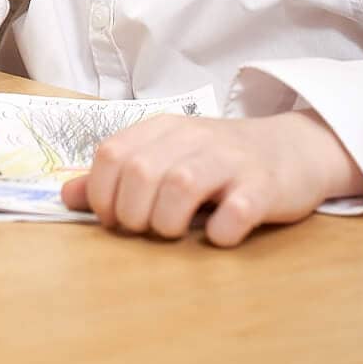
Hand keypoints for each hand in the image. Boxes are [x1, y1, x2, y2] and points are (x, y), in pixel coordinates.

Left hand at [58, 111, 362, 247]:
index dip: (101, 193)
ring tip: (175, 231)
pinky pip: (236, 212)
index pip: (111, 154)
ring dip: (167, 222)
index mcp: (164, 130)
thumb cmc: (220, 161)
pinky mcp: (265, 187)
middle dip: (132, 213)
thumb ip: (117, 177)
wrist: (294, 149)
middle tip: (146, 228)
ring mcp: (232, 161)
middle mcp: (195, 139)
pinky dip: (221, 231)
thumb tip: (67, 195)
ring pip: (180, 186)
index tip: (113, 218)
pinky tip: (219, 233)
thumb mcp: (166, 158)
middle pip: (140, 173)